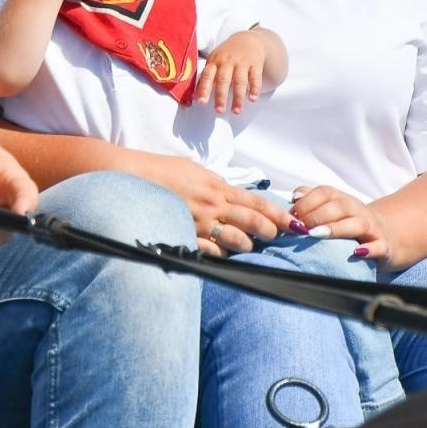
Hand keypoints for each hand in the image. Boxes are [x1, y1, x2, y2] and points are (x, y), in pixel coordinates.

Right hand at [134, 157, 284, 256]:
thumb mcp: (195, 171)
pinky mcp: (186, 236)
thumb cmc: (163, 172)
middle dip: (270, 231)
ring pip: (236, 241)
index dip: (278, 214)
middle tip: (277, 235)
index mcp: (217, 187)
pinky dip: (223, 255)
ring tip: (251, 246)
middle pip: (252, 222)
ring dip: (248, 246)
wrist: (133, 177)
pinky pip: (212, 253)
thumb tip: (232, 195)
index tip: (293, 222)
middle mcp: (212, 205)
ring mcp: (199, 223)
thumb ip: (216, 184)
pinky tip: (227, 255)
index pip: (256, 203)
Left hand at [197, 30, 269, 113]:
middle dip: (221, 96)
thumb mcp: (214, 61)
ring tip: (236, 111)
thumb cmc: (227, 54)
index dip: (204, 89)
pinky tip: (252, 98)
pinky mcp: (255, 64)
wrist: (247, 39)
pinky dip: (255, 88)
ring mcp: (242, 62)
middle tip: (219, 110)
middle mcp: (227, 61)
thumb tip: (194, 97)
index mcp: (214, 61)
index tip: (202, 102)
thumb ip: (205, 78)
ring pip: (240, 81)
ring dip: (238, 97)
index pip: (207, 76)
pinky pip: (255, 77)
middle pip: (223, 80)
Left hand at [290, 184, 397, 267]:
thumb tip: (294, 197)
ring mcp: (372, 227)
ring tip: (317, 235)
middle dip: (317, 215)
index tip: (291, 215)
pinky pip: (379, 246)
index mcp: (343, 200)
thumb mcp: (333, 209)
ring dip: (336, 229)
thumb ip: (312, 200)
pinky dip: (369, 249)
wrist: (387, 236)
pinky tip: (357, 253)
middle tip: (301, 227)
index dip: (307, 201)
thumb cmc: (350, 223)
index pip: (325, 192)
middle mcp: (357, 210)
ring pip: (357, 224)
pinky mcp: (384, 246)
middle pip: (339, 206)